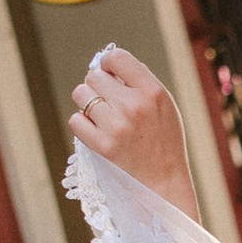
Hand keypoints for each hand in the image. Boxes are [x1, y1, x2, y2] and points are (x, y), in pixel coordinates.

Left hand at [70, 44, 196, 214]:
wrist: (163, 184)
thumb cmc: (164, 144)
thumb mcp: (165, 107)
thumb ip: (141, 84)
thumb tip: (110, 66)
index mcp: (153, 91)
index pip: (118, 58)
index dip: (108, 63)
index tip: (109, 73)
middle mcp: (133, 105)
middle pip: (94, 76)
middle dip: (97, 86)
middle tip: (107, 102)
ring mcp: (116, 125)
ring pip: (81, 94)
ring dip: (86, 103)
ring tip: (101, 116)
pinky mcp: (101, 145)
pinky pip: (75, 120)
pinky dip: (82, 125)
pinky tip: (96, 132)